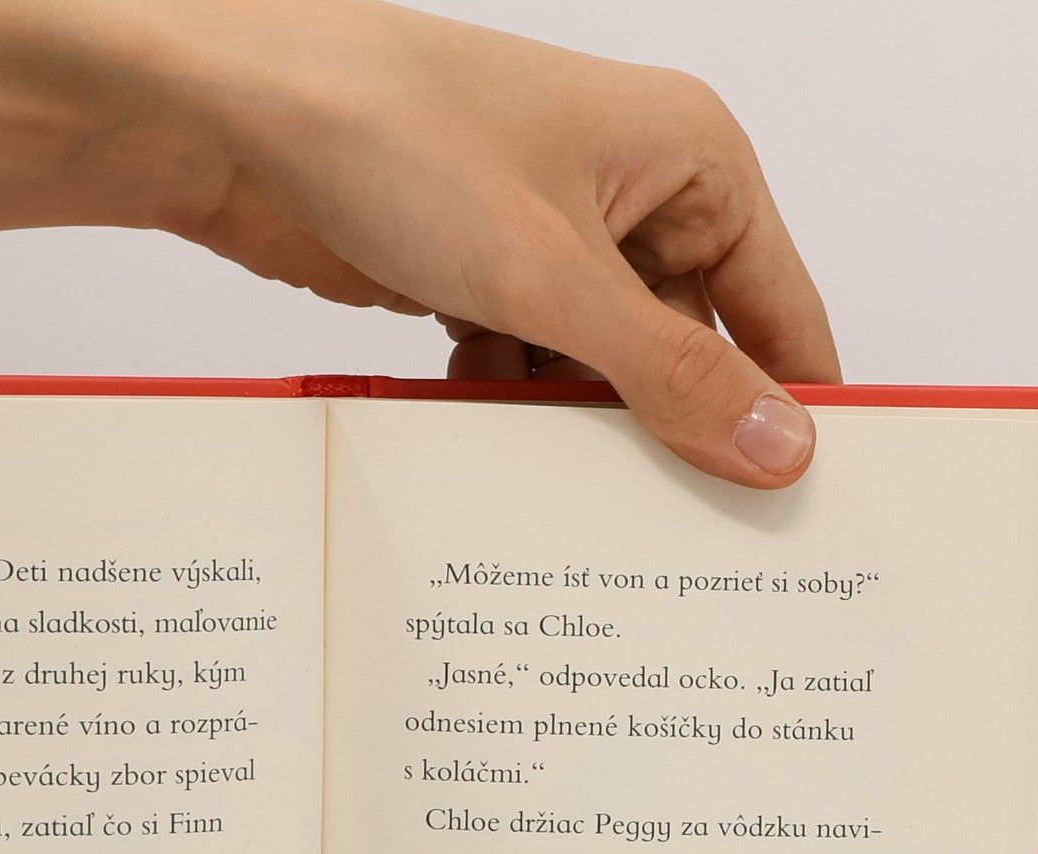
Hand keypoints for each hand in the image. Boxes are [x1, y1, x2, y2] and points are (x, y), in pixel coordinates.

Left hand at [0, 1, 832, 490]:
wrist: (239, 121)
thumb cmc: (404, 139)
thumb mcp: (559, 278)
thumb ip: (673, 374)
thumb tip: (780, 448)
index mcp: (691, 160)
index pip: (779, 307)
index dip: (789, 407)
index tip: (798, 513)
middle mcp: (631, 196)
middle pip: (689, 349)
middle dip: (676, 436)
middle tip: (689, 549)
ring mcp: (547, 242)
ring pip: (599, 373)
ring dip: (584, 437)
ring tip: (590, 526)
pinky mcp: (476, 279)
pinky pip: (525, 371)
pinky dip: (514, 417)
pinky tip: (503, 472)